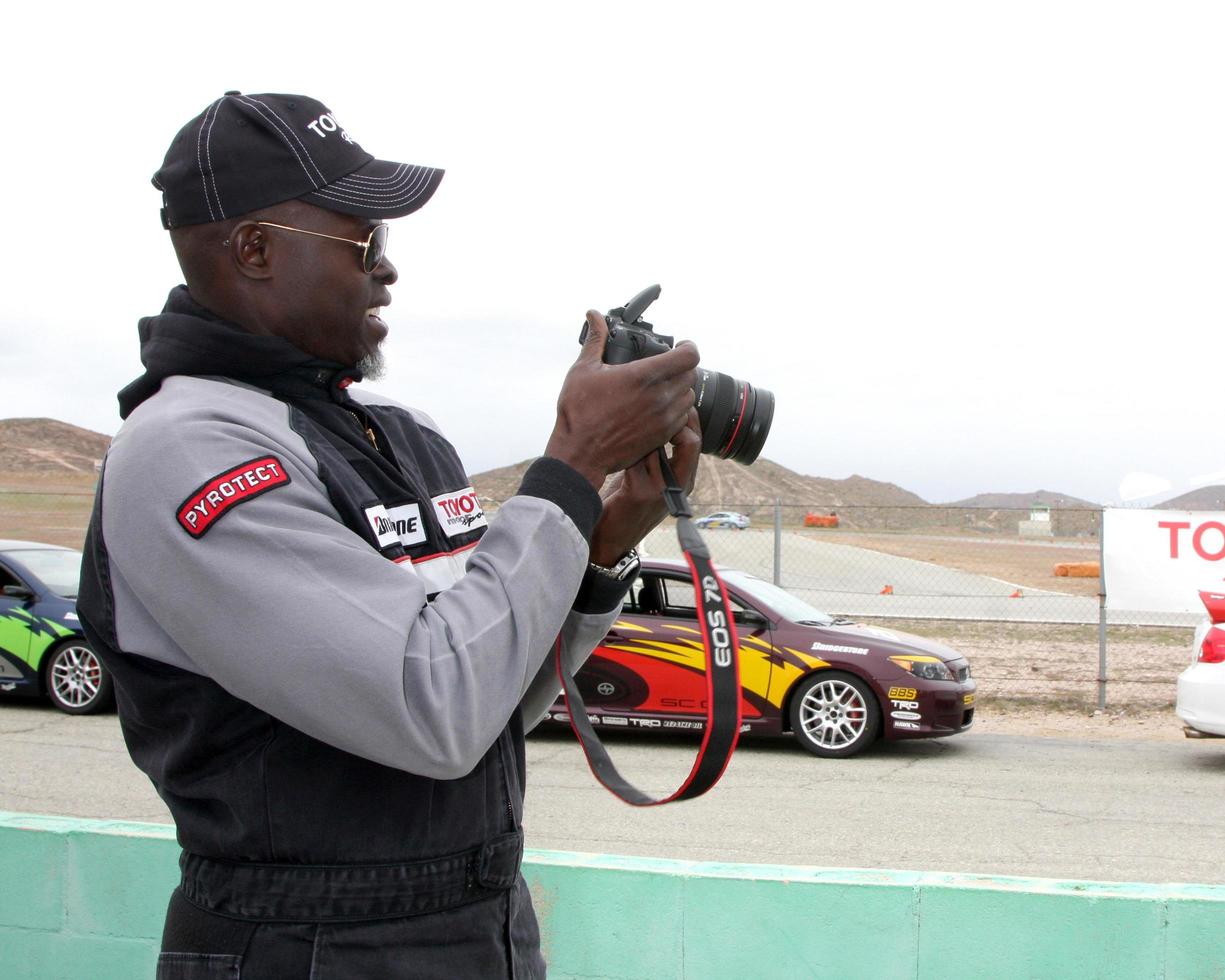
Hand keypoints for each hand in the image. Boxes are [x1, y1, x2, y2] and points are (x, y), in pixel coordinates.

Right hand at [545, 310, 698, 489]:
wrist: (580, 453)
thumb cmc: (579, 412)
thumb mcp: (583, 369)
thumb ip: (596, 339)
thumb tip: (594, 315)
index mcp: (644, 376)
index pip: (689, 355)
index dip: (688, 346)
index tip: (680, 345)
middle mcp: (660, 397)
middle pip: (691, 374)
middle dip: (682, 366)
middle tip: (667, 365)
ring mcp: (664, 418)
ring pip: (689, 396)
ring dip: (681, 388)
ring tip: (662, 386)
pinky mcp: (662, 436)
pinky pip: (683, 417)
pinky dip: (676, 409)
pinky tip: (658, 407)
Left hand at [588, 408, 700, 565]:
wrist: (608, 540)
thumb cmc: (623, 506)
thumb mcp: (644, 477)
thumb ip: (652, 454)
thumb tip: (650, 418)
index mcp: (684, 480)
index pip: (695, 440)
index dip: (686, 417)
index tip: (668, 399)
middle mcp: (679, 485)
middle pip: (691, 441)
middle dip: (674, 418)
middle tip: (651, 404)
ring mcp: (662, 490)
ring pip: (661, 445)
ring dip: (643, 429)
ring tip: (627, 419)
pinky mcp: (641, 493)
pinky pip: (638, 458)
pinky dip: (627, 445)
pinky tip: (613, 439)